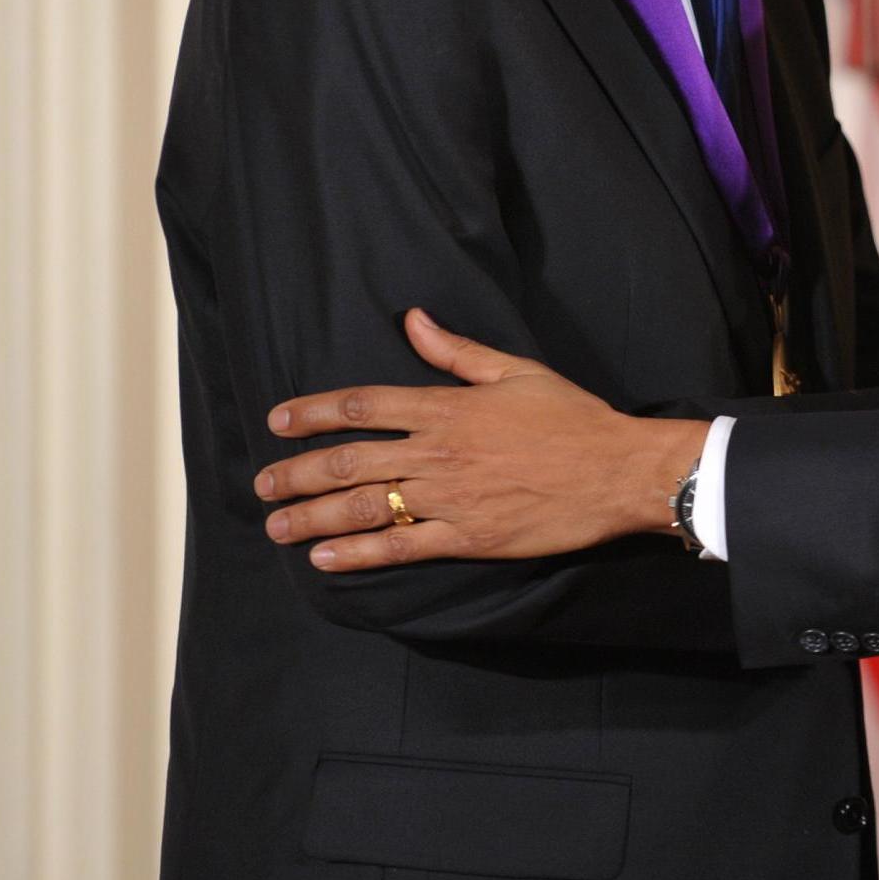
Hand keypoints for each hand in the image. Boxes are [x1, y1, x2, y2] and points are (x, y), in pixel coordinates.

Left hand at [253, 308, 708, 571]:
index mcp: (448, 407)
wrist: (616, 470)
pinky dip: (358, 554)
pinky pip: (400, 546)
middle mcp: (438, 452)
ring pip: (364, 506)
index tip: (278, 421)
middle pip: (349, 460)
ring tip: (277, 527)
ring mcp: (450, 497)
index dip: (314, 412)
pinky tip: (325, 560)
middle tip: (262, 485)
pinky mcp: (467, 537)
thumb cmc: (572, 416)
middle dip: (296, 473)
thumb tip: (412, 320)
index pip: (364, 405)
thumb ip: (456, 350)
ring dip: (313, 517)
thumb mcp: (516, 370)